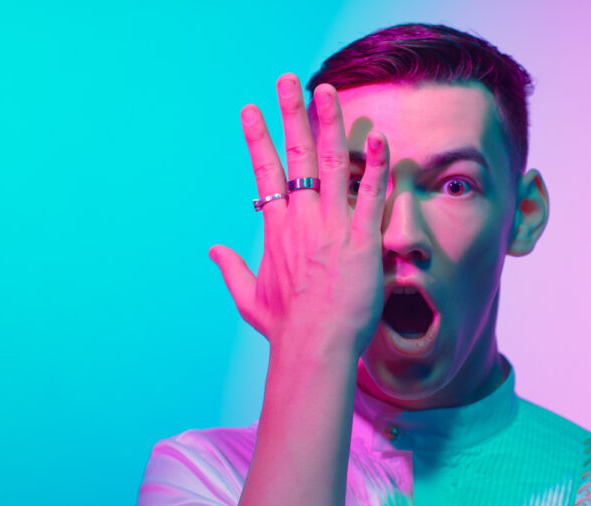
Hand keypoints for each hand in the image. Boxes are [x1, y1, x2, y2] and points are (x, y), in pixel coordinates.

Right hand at [209, 73, 389, 359]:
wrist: (314, 347)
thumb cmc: (285, 326)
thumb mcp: (249, 298)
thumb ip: (230, 269)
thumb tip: (212, 251)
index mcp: (276, 230)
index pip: (264, 174)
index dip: (257, 140)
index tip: (250, 110)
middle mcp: (301, 220)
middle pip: (295, 157)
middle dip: (290, 115)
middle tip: (287, 81)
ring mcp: (332, 227)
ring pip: (331, 165)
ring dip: (329, 124)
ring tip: (327, 91)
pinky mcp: (362, 240)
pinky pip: (370, 195)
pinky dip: (375, 165)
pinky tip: (378, 136)